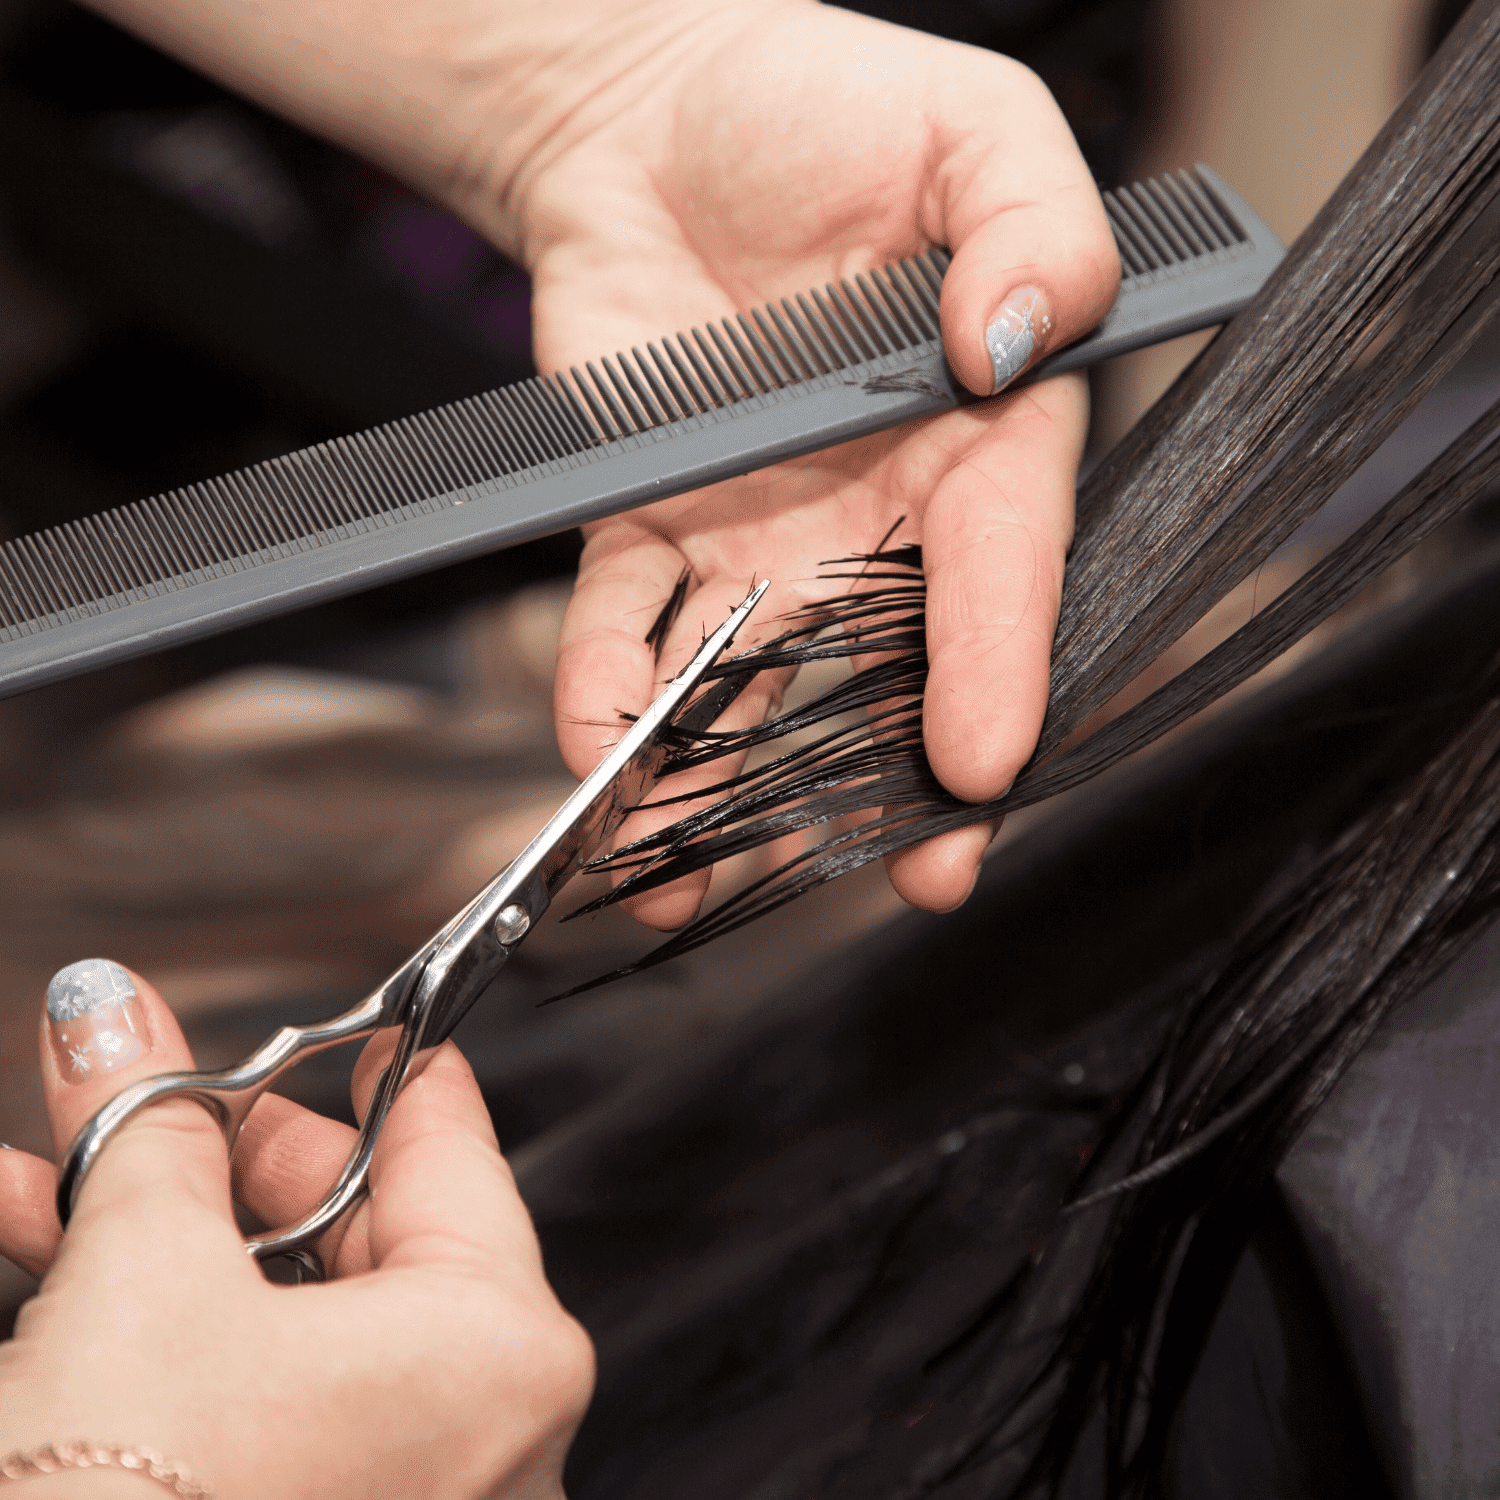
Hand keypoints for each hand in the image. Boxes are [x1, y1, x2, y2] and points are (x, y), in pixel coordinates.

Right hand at [0, 961, 592, 1499]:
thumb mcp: (135, 1277)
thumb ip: (146, 1129)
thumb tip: (113, 1015)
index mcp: (500, 1347)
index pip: (451, 1147)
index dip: (388, 1070)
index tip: (361, 1025)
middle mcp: (485, 1436)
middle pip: (360, 1231)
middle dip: (225, 1163)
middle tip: (151, 1103)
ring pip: (288, 1319)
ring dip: (165, 1246)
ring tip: (55, 1183)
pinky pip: (267, 1405)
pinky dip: (170, 1339)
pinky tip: (51, 1274)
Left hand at [505, 2, 1117, 926]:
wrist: (654, 107)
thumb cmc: (825, 106)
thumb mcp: (972, 126)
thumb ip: (1030, 224)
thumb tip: (1016, 341)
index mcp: (972, 432)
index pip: (1001, 565)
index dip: (1000, 664)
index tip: (986, 760)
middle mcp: (872, 508)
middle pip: (893, 665)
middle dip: (900, 779)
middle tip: (911, 874)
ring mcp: (756, 529)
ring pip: (752, 680)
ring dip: (724, 782)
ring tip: (696, 870)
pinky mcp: (646, 521)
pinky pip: (623, 626)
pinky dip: (605, 692)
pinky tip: (600, 758)